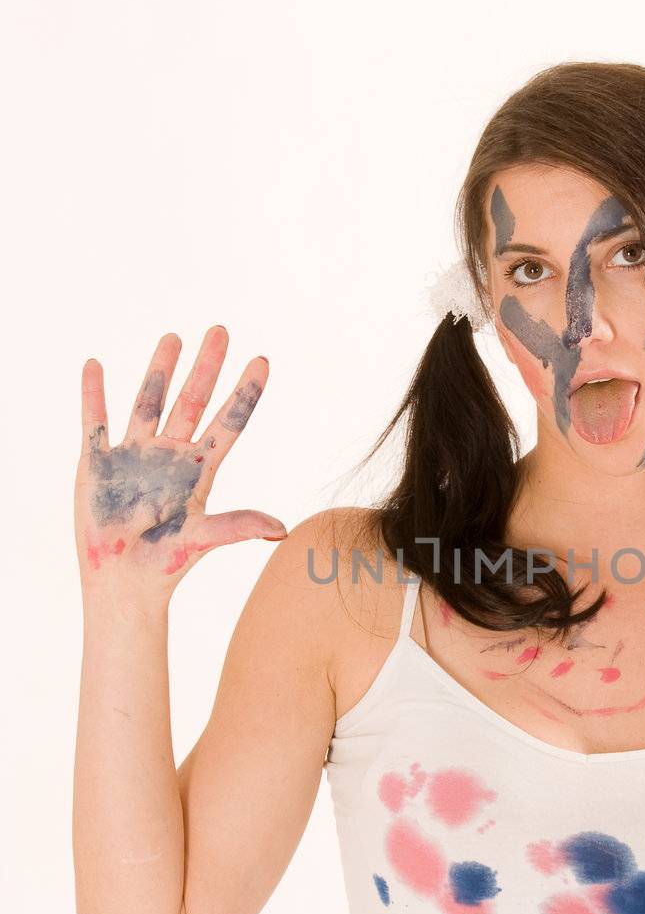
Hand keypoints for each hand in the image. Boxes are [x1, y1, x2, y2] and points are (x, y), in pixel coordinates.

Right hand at [76, 326, 287, 600]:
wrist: (122, 584)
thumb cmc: (165, 566)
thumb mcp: (203, 539)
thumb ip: (237, 526)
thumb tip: (281, 527)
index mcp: (199, 471)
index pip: (229, 422)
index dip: (246, 392)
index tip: (263, 360)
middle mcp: (170, 456)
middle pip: (192, 400)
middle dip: (206, 366)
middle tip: (221, 329)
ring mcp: (135, 457)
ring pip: (148, 402)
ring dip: (160, 370)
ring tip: (173, 337)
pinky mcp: (99, 464)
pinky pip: (96, 422)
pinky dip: (93, 395)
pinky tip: (95, 366)